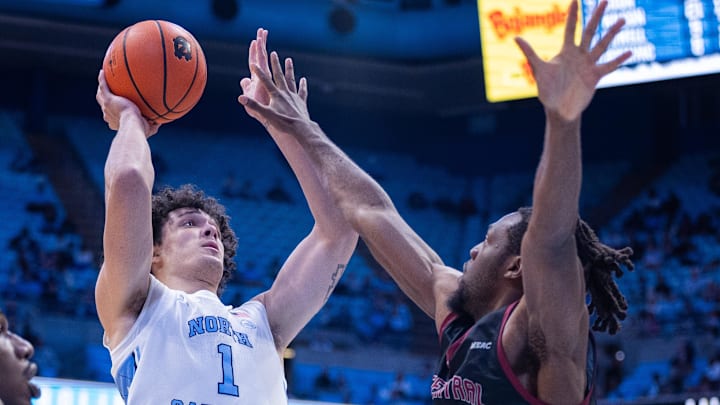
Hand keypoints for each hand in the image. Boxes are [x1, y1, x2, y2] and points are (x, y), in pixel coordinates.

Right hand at [95, 70, 159, 137]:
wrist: (133, 125)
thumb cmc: (142, 129)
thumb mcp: (150, 127)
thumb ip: (154, 123)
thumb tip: (161, 120)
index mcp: (116, 122)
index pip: (114, 116)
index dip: (115, 112)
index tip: (120, 108)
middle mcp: (109, 114)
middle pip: (105, 105)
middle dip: (106, 99)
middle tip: (110, 93)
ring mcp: (107, 107)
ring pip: (101, 95)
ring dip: (102, 88)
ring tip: (103, 78)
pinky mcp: (108, 100)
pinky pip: (103, 86)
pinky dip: (102, 79)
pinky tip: (103, 71)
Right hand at [238, 32, 309, 133]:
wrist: (301, 129)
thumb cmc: (283, 123)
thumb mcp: (266, 115)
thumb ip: (254, 105)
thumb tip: (240, 98)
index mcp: (276, 95)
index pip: (265, 80)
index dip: (258, 72)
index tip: (253, 62)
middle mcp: (285, 92)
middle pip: (279, 75)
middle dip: (275, 64)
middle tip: (273, 53)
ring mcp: (294, 96)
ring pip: (291, 80)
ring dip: (289, 69)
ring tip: (288, 59)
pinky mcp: (301, 102)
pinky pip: (302, 91)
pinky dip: (302, 85)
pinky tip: (303, 79)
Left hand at [515, 0, 631, 120]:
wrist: (558, 109)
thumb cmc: (547, 90)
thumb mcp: (538, 70)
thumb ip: (529, 52)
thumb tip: (515, 37)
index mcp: (566, 52)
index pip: (570, 28)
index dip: (572, 14)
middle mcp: (579, 55)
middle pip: (589, 31)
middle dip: (596, 16)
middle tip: (605, 0)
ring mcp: (588, 65)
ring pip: (602, 45)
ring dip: (611, 33)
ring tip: (622, 20)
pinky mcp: (595, 76)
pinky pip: (609, 66)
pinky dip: (618, 60)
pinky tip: (629, 52)